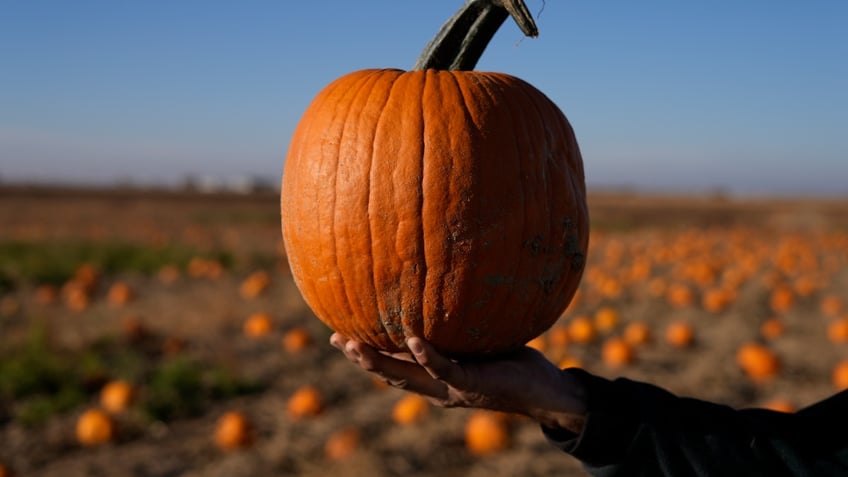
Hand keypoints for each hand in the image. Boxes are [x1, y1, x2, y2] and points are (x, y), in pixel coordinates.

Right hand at [329, 333, 586, 432]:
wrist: (546, 393)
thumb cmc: (516, 362)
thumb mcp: (481, 339)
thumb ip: (462, 321)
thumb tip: (451, 280)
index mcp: (436, 376)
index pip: (394, 364)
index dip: (366, 352)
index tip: (338, 333)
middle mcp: (437, 387)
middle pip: (389, 374)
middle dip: (361, 358)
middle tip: (334, 338)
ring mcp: (451, 389)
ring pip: (405, 377)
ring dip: (378, 363)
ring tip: (354, 345)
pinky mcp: (471, 385)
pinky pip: (443, 369)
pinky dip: (426, 355)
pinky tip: (412, 339)